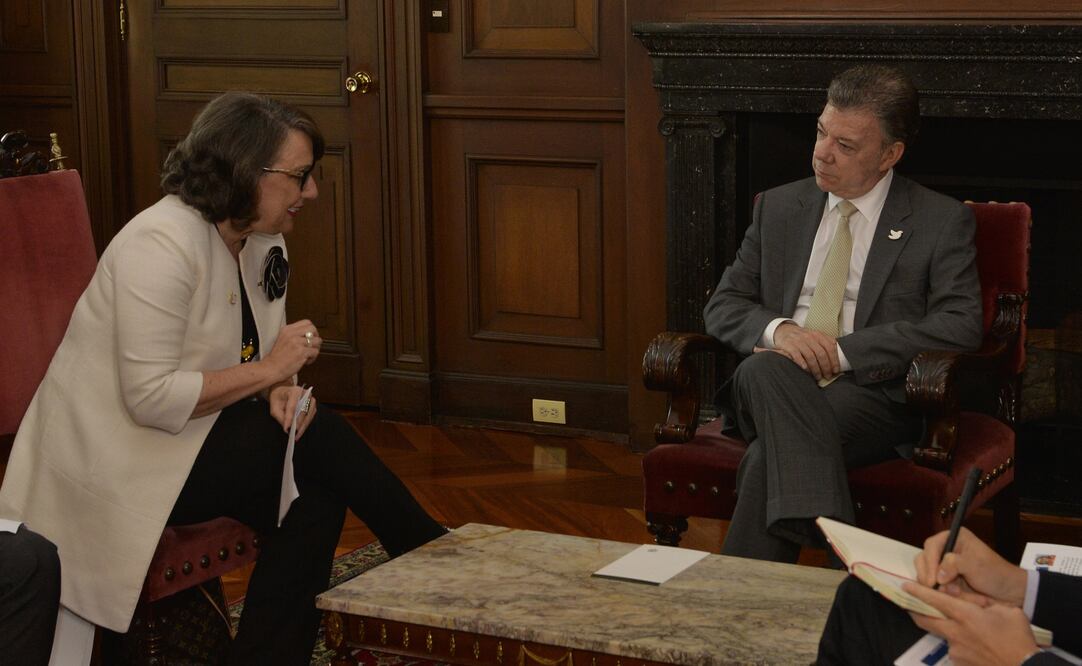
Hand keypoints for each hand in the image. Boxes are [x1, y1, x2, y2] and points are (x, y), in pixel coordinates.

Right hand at [263, 320, 321, 380]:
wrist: (271, 368)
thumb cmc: (277, 358)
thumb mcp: (283, 339)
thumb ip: (294, 335)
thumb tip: (309, 335)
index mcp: (287, 329)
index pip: (306, 322)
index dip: (312, 330)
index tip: (311, 337)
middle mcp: (292, 334)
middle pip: (313, 329)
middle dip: (316, 338)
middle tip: (312, 346)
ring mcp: (297, 342)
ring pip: (317, 341)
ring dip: (315, 349)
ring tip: (308, 355)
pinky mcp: (301, 351)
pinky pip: (315, 352)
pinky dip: (312, 358)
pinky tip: (305, 361)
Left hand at [268, 385, 315, 438]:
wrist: (283, 392)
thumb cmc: (279, 398)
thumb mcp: (274, 407)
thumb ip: (280, 417)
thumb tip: (287, 428)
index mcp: (295, 390)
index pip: (292, 406)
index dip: (289, 418)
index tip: (286, 428)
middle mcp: (306, 394)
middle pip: (304, 411)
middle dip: (298, 424)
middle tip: (293, 434)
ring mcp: (311, 399)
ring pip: (309, 415)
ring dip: (303, 426)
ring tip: (297, 435)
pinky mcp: (312, 406)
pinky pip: (310, 417)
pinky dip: (305, 425)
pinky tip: (300, 431)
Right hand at [772, 322, 839, 379]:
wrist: (784, 330)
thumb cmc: (802, 337)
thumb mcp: (815, 336)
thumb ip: (825, 343)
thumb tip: (837, 358)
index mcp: (818, 335)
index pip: (830, 347)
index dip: (834, 360)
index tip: (836, 370)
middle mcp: (809, 337)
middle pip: (821, 353)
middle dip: (826, 367)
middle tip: (827, 376)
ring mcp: (799, 341)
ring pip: (810, 356)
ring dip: (815, 368)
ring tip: (817, 376)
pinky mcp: (789, 345)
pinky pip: (796, 355)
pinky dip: (802, 363)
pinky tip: (805, 369)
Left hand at [904, 582, 1038, 665]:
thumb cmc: (1019, 638)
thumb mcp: (1006, 610)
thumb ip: (983, 602)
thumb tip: (970, 600)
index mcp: (966, 615)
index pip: (935, 599)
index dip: (918, 591)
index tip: (906, 585)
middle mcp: (955, 632)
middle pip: (925, 619)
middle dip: (915, 610)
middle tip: (910, 603)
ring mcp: (956, 650)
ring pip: (942, 634)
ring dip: (946, 628)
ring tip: (968, 630)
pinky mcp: (960, 663)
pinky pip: (954, 649)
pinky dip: (960, 644)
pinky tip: (976, 645)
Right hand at [913, 527, 1026, 606]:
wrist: (1010, 594)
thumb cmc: (995, 573)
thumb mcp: (975, 564)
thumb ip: (953, 564)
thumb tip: (937, 576)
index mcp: (954, 538)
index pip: (931, 546)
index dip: (929, 562)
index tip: (932, 580)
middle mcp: (946, 550)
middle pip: (924, 560)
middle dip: (931, 576)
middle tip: (937, 589)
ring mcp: (944, 567)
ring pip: (927, 576)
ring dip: (940, 587)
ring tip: (956, 593)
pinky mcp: (946, 582)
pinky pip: (936, 588)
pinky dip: (946, 594)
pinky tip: (958, 596)